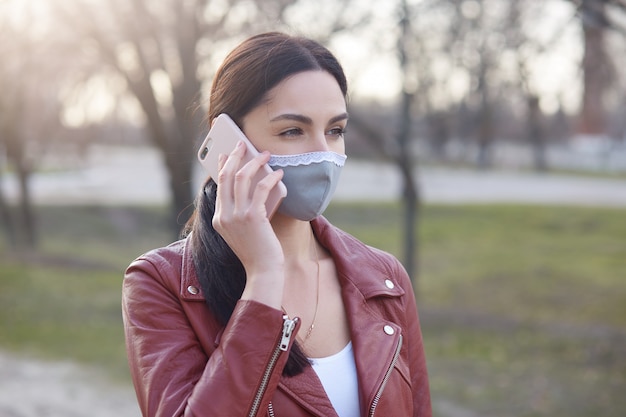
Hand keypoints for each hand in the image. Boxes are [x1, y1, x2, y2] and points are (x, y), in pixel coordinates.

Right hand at [212, 141, 285, 307]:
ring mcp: (236, 216)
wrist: (263, 271)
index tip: (226, 154)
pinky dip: (270, 178)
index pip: (219, 185)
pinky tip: (278, 173)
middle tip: (243, 144)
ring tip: (265, 154)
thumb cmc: (258, 251)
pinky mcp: (252, 217)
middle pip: (227, 176)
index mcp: (219, 219)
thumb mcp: (243, 230)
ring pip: (242, 178)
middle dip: (235, 156)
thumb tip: (253, 185)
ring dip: (255, 162)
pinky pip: (260, 189)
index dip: (222, 166)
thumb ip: (241, 211)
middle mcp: (224, 216)